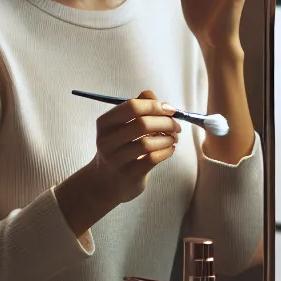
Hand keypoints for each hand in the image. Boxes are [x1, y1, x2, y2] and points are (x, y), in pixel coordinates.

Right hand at [80, 89, 180, 207]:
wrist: (104, 183)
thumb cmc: (119, 149)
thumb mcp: (121, 127)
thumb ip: (137, 108)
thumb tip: (155, 97)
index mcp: (105, 123)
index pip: (131, 106)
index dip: (155, 105)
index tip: (170, 110)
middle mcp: (107, 140)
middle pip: (142, 124)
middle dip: (166, 123)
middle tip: (176, 126)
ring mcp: (116, 159)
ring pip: (148, 143)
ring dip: (168, 138)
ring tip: (174, 138)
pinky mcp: (128, 175)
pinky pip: (152, 159)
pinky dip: (166, 152)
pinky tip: (170, 149)